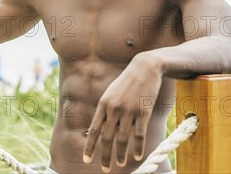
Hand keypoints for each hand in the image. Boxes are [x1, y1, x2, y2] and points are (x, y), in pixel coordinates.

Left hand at [83, 55, 162, 171]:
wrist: (144, 68)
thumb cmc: (126, 82)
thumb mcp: (111, 94)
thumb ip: (105, 111)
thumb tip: (101, 130)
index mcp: (103, 104)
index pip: (94, 130)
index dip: (90, 147)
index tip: (86, 159)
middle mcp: (113, 109)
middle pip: (107, 138)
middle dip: (105, 156)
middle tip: (105, 169)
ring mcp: (128, 110)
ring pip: (122, 138)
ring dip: (120, 154)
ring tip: (118, 164)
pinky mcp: (143, 112)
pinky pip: (139, 134)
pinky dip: (137, 147)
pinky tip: (137, 156)